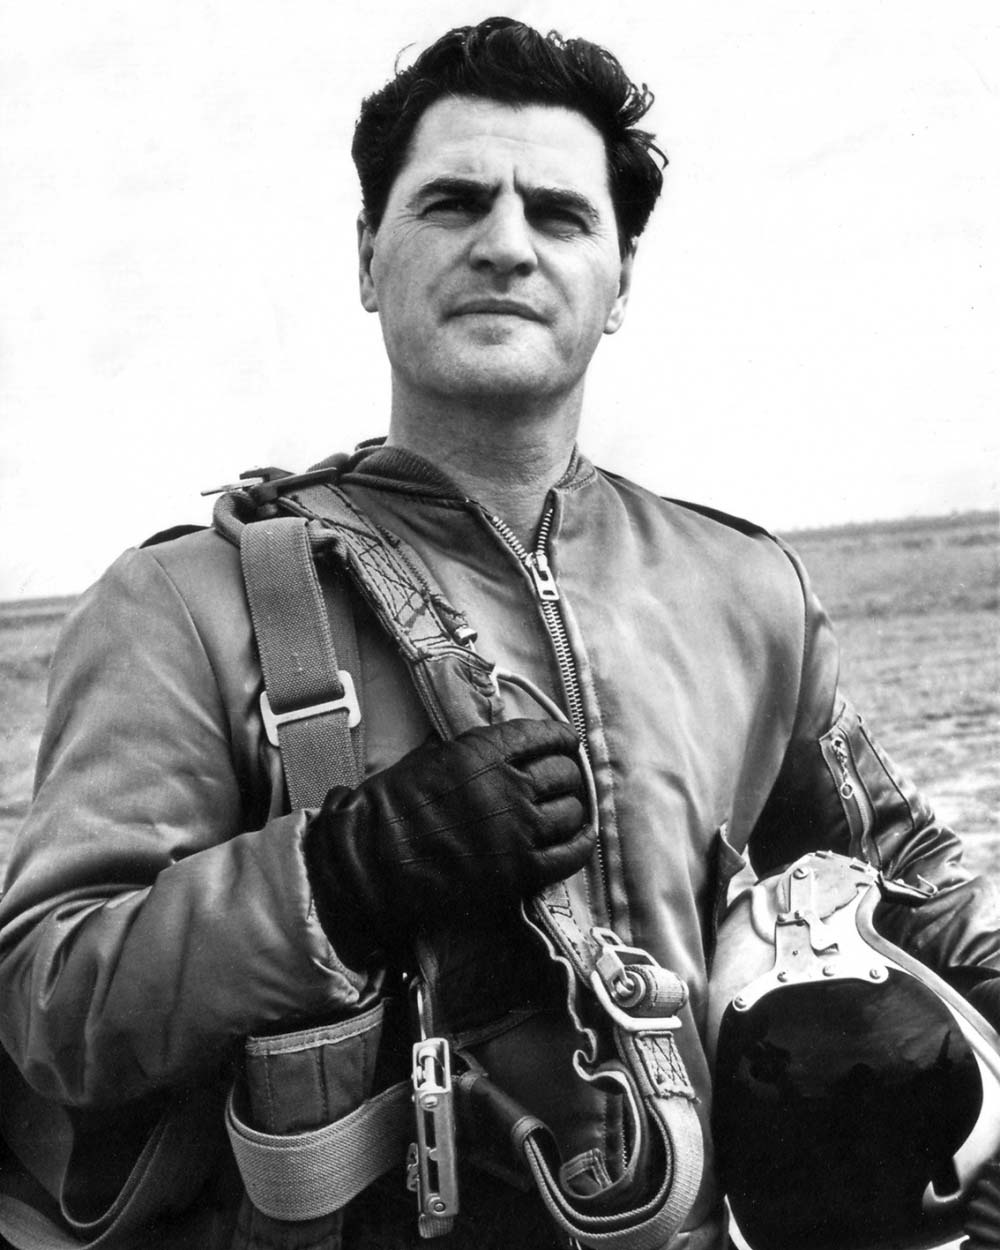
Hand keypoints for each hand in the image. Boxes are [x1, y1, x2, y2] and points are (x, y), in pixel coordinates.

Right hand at [305, 718, 592, 960]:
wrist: (375, 862)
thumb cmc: (391, 808)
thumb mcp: (427, 758)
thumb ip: (464, 749)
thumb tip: (483, 743)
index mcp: (484, 751)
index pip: (542, 736)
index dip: (561, 738)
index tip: (568, 741)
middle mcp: (509, 785)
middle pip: (564, 773)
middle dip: (570, 774)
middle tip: (568, 780)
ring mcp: (519, 830)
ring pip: (572, 811)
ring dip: (575, 808)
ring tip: (571, 810)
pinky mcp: (522, 872)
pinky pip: (572, 854)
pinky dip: (582, 844)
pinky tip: (582, 839)